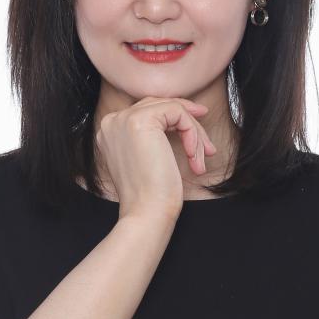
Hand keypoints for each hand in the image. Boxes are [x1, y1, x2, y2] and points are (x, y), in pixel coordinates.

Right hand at [95, 96, 217, 219]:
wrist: (146, 212)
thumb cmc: (151, 194)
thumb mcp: (150, 157)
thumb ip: (156, 134)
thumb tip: (187, 113)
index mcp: (111, 130)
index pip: (147, 109)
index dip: (176, 116)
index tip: (198, 131)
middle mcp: (112, 121)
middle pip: (160, 105)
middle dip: (189, 124)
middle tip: (207, 148)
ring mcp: (123, 119)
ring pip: (171, 108)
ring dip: (193, 133)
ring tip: (200, 159)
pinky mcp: (140, 120)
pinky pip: (177, 113)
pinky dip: (192, 133)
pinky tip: (193, 156)